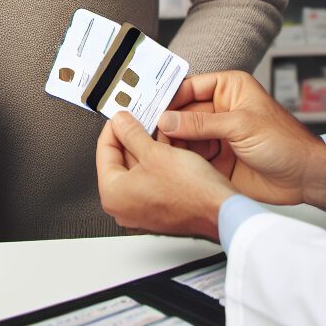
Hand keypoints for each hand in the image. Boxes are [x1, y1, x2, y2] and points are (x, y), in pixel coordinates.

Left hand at [96, 111, 234, 240]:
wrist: (222, 213)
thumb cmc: (192, 193)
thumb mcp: (155, 152)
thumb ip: (131, 133)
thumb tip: (120, 121)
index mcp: (114, 194)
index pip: (104, 149)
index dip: (115, 126)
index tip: (123, 113)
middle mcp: (124, 206)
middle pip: (120, 158)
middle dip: (133, 135)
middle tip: (141, 116)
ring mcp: (141, 208)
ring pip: (138, 167)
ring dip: (148, 145)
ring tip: (158, 127)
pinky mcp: (158, 207)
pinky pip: (151, 177)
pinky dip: (158, 160)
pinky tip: (169, 144)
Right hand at [158, 71, 325, 212]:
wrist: (305, 178)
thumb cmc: (285, 142)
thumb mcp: (241, 126)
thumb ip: (201, 123)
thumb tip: (167, 120)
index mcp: (229, 88)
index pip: (190, 87)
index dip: (170, 97)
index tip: (149, 107)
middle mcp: (221, 109)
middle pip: (183, 112)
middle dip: (167, 122)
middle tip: (148, 132)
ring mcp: (218, 135)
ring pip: (184, 135)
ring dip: (172, 143)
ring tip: (158, 150)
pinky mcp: (217, 159)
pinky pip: (192, 156)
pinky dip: (182, 160)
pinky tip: (173, 164)